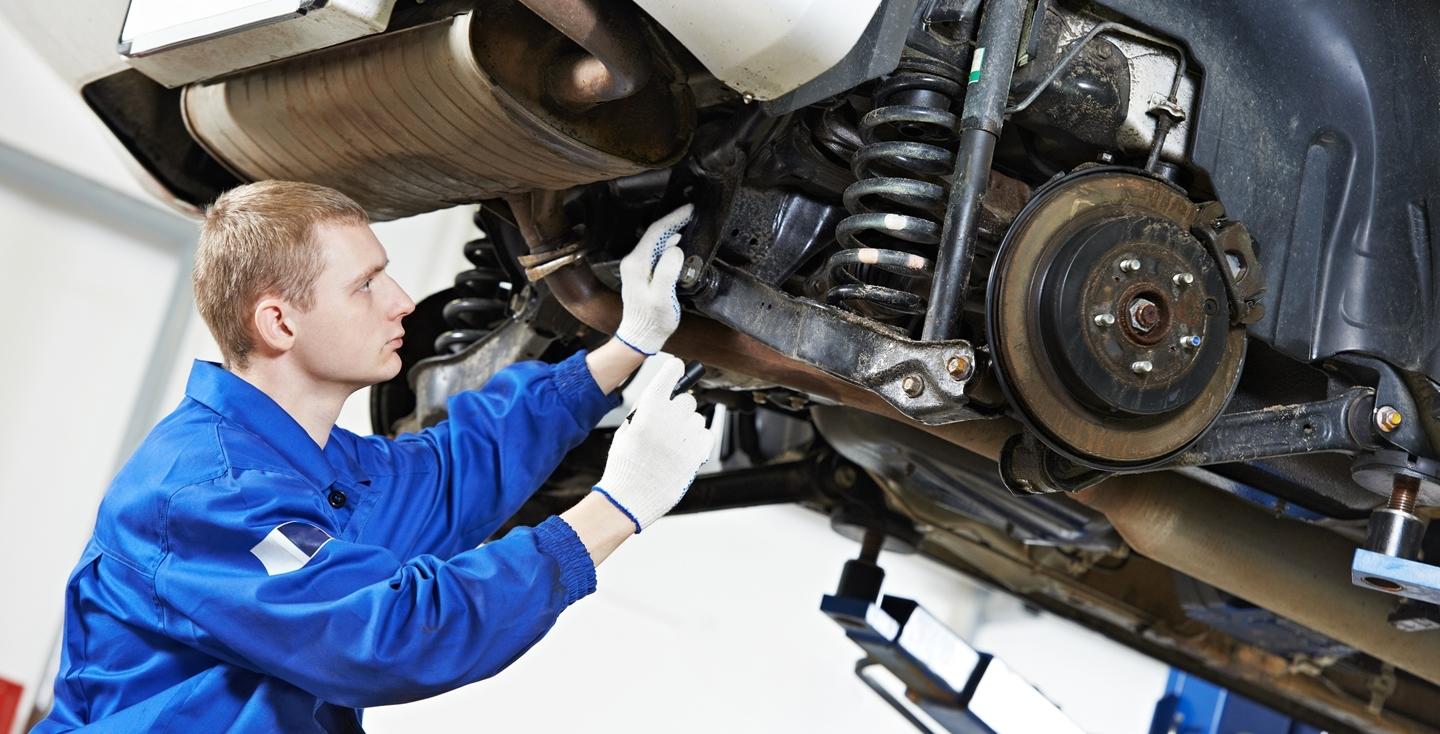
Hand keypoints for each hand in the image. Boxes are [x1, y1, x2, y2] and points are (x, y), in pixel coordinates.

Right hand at [592, 356, 712, 531]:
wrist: (629, 497)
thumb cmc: (625, 464)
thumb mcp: (627, 430)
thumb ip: (646, 410)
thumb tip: (665, 395)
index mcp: (648, 409)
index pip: (670, 374)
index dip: (674, 369)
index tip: (677, 367)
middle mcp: (669, 419)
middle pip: (687, 400)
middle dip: (679, 409)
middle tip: (668, 424)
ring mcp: (685, 437)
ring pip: (697, 419)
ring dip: (688, 427)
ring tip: (672, 445)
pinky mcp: (697, 454)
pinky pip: (707, 435)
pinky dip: (698, 441)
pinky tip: (684, 451)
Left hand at [614, 204, 693, 355]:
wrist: (640, 336)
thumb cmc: (653, 320)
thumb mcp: (662, 297)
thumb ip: (667, 271)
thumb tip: (675, 249)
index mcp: (637, 263)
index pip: (656, 232)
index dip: (674, 218)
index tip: (690, 210)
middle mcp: (633, 261)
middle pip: (655, 233)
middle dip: (674, 221)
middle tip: (693, 213)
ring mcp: (637, 267)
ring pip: (656, 241)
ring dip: (672, 231)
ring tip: (690, 224)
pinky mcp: (642, 273)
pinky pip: (656, 252)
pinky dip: (669, 244)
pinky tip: (680, 243)